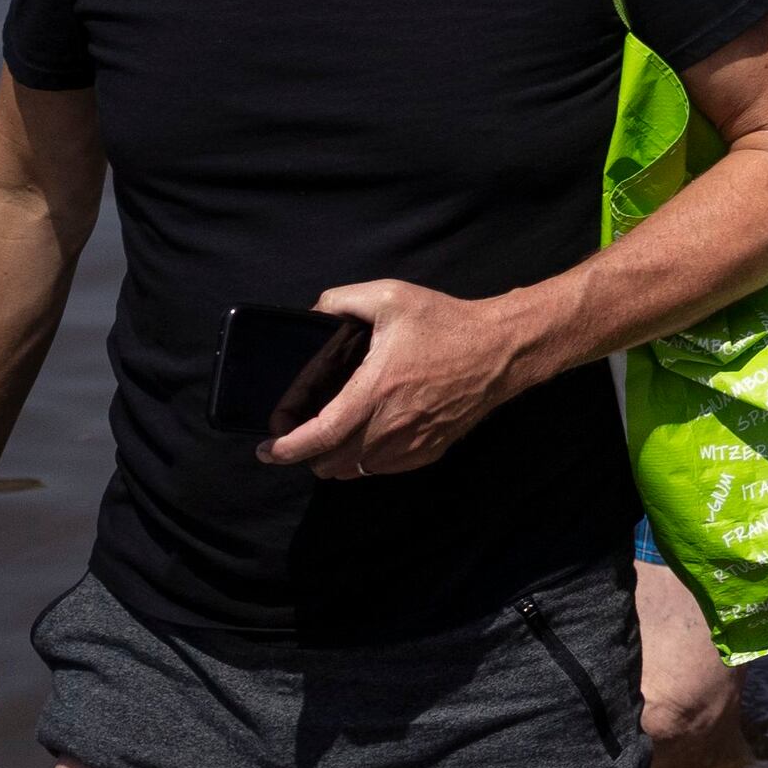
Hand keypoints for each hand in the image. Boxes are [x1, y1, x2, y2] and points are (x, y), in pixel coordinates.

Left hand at [264, 278, 544, 479]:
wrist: (501, 350)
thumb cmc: (446, 323)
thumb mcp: (391, 296)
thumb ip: (341, 301)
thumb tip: (311, 315)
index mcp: (375, 391)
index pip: (319, 435)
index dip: (286, 448)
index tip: (265, 449)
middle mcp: (391, 427)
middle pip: (331, 462)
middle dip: (306, 454)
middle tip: (298, 433)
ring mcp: (412, 444)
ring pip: (356, 470)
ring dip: (335, 459)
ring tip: (329, 437)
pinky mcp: (429, 451)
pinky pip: (383, 469)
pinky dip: (364, 461)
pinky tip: (366, 437)